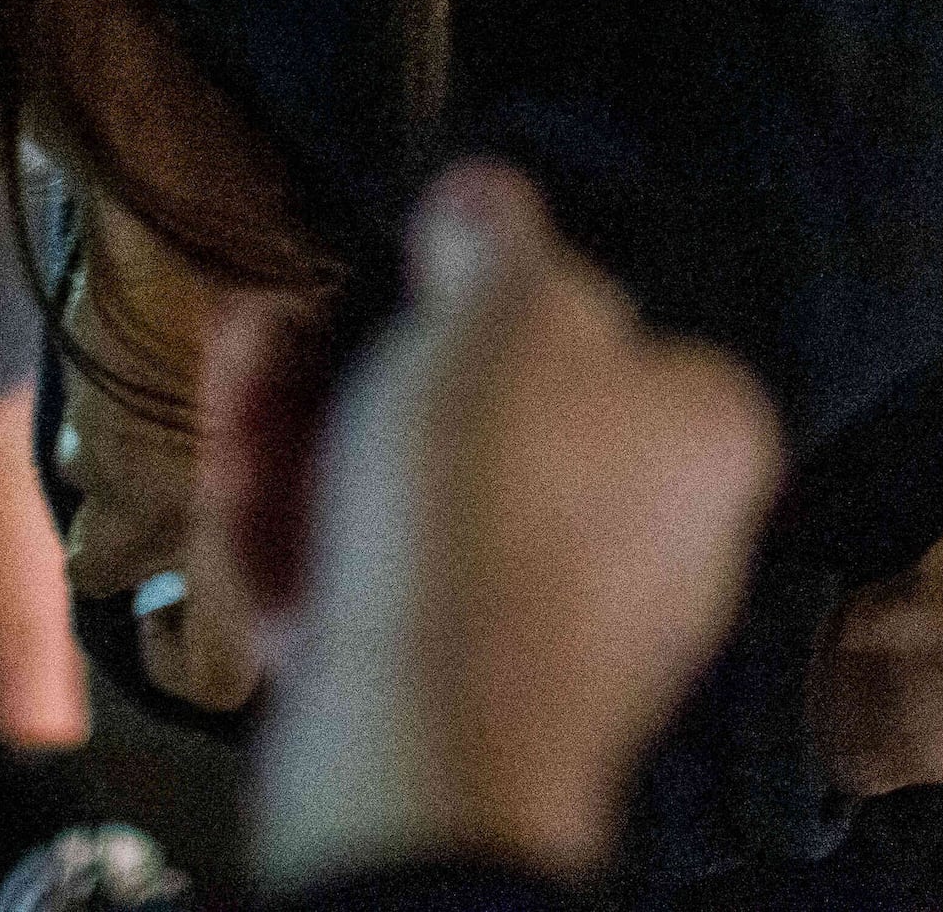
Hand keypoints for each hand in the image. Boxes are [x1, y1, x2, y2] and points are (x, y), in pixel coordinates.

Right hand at [223, 164, 781, 888]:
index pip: (612, 327)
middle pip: (482, 413)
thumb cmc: (494, 516)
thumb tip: (489, 200)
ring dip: (308, 435)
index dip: (491, 285)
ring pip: (410, 498)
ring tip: (240, 385)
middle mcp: (648, 536)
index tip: (403, 257)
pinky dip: (299, 535)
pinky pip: (370, 584)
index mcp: (702, 435)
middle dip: (361, 363)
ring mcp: (547, 620)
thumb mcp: (501, 311)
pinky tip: (239, 487)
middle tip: (283, 324)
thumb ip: (499, 237)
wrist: (421, 742)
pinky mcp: (452, 687)